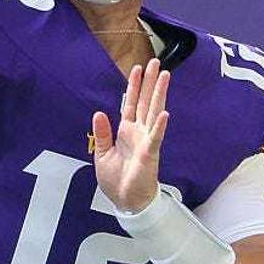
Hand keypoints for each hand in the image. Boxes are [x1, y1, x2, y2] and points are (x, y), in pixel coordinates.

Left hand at [92, 58, 170, 213]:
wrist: (126, 201)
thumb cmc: (117, 180)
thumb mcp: (102, 154)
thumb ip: (101, 133)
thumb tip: (98, 112)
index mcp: (126, 131)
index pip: (131, 103)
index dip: (134, 86)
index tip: (137, 68)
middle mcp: (138, 132)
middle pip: (145, 101)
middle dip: (149, 82)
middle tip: (155, 62)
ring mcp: (146, 141)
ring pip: (153, 112)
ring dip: (159, 94)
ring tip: (164, 76)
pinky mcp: (150, 153)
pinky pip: (156, 137)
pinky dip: (160, 125)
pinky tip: (165, 113)